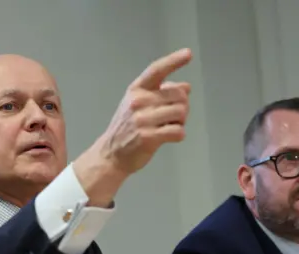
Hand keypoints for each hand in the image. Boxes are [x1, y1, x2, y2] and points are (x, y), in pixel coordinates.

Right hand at [73, 48, 191, 205]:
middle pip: (179, 95)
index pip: (156, 70)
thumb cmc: (127, 128)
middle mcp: (138, 101)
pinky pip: (178, 131)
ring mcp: (142, 120)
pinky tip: (169, 137)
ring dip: (181, 121)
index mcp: (136, 90)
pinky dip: (179, 135)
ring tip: (169, 127)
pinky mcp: (148, 137)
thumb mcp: (139, 105)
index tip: (188, 54)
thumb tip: (186, 86)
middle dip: (183, 105)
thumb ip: (161, 94)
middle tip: (174, 116)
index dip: (173, 61)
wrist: (111, 154)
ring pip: (181, 112)